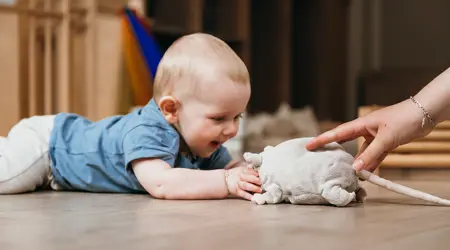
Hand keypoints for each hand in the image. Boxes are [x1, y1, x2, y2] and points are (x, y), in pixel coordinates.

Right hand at [225, 166, 261, 200]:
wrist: (224, 180)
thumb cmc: (236, 175)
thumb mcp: (241, 169)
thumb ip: (249, 170)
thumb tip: (258, 170)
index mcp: (242, 171)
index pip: (249, 171)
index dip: (255, 173)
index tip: (261, 175)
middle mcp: (240, 177)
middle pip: (247, 178)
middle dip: (254, 179)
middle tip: (261, 182)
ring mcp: (238, 185)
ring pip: (246, 186)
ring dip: (253, 188)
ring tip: (260, 190)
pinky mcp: (237, 191)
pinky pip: (243, 194)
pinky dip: (248, 196)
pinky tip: (253, 198)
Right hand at [306, 99, 430, 171]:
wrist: (425, 114)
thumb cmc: (405, 118)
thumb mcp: (387, 138)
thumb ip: (371, 154)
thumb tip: (356, 169)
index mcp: (362, 123)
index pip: (337, 133)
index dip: (322, 139)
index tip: (309, 145)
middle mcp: (366, 129)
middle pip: (345, 141)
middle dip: (334, 149)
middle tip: (321, 158)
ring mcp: (376, 136)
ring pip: (361, 151)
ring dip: (356, 161)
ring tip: (348, 173)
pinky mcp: (386, 141)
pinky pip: (374, 155)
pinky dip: (371, 163)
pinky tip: (368, 173)